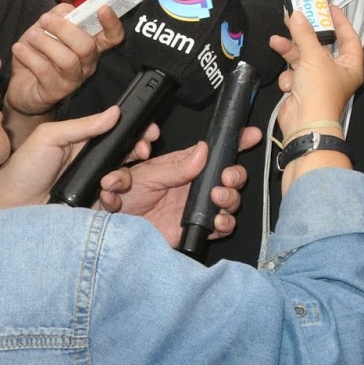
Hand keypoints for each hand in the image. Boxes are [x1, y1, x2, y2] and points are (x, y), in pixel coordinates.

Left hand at [0, 107, 155, 207]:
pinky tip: (105, 196)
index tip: (150, 131)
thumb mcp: (50, 137)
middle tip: (141, 152)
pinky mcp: (92, 205)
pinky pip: (115, 203)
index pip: (118, 132)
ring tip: (109, 181)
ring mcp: (94, 185)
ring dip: (124, 178)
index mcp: (85, 142)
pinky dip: (115, 200)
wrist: (9, 207)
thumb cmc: (23, 169)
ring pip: (125, 179)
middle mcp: (93, 162)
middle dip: (139, 152)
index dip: (136, 130)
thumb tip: (115, 112)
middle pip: (128, 155)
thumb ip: (83, 125)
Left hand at [3, 4, 124, 137]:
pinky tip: (18, 48)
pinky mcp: (55, 92)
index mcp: (91, 46)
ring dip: (45, 43)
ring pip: (67, 60)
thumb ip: (58, 16)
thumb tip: (67, 10)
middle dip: (64, 29)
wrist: (21, 86)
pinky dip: (29, 55)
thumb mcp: (46, 29)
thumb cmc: (38, 54)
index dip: (112, 23)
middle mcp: (87, 64)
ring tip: (30, 35)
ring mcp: (73, 80)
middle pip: (87, 46)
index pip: (112, 37)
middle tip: (44, 19)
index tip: (103, 8)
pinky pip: (45, 71)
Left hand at [116, 128, 264, 246]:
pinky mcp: (196, 228)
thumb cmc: (124, 197)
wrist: (113, 229)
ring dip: (231, 198)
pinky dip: (225, 223)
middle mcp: (196, 185)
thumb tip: (203, 151)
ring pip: (230, 200)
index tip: (251, 134)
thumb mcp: (147, 175)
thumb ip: (176, 167)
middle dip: (236, 174)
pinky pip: (221, 226)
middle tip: (226, 177)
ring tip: (218, 198)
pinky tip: (217, 220)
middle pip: (230, 176)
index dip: (237, 141)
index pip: (217, 150)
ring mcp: (198, 207)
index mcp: (186, 166)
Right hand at [270, 7, 362, 144]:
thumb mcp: (314, 57)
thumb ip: (305, 34)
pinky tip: (289, 84)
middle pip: (320, 45)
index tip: (329, 8)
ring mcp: (318, 80)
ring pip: (302, 57)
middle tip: (294, 17)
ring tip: (277, 42)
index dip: (339, 21)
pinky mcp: (302, 88)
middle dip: (305, 34)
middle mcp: (336, 71)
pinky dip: (289, 77)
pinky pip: (293, 73)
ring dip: (290, 52)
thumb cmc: (320, 92)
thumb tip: (298, 15)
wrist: (304, 124)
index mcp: (350, 64)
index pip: (348, 37)